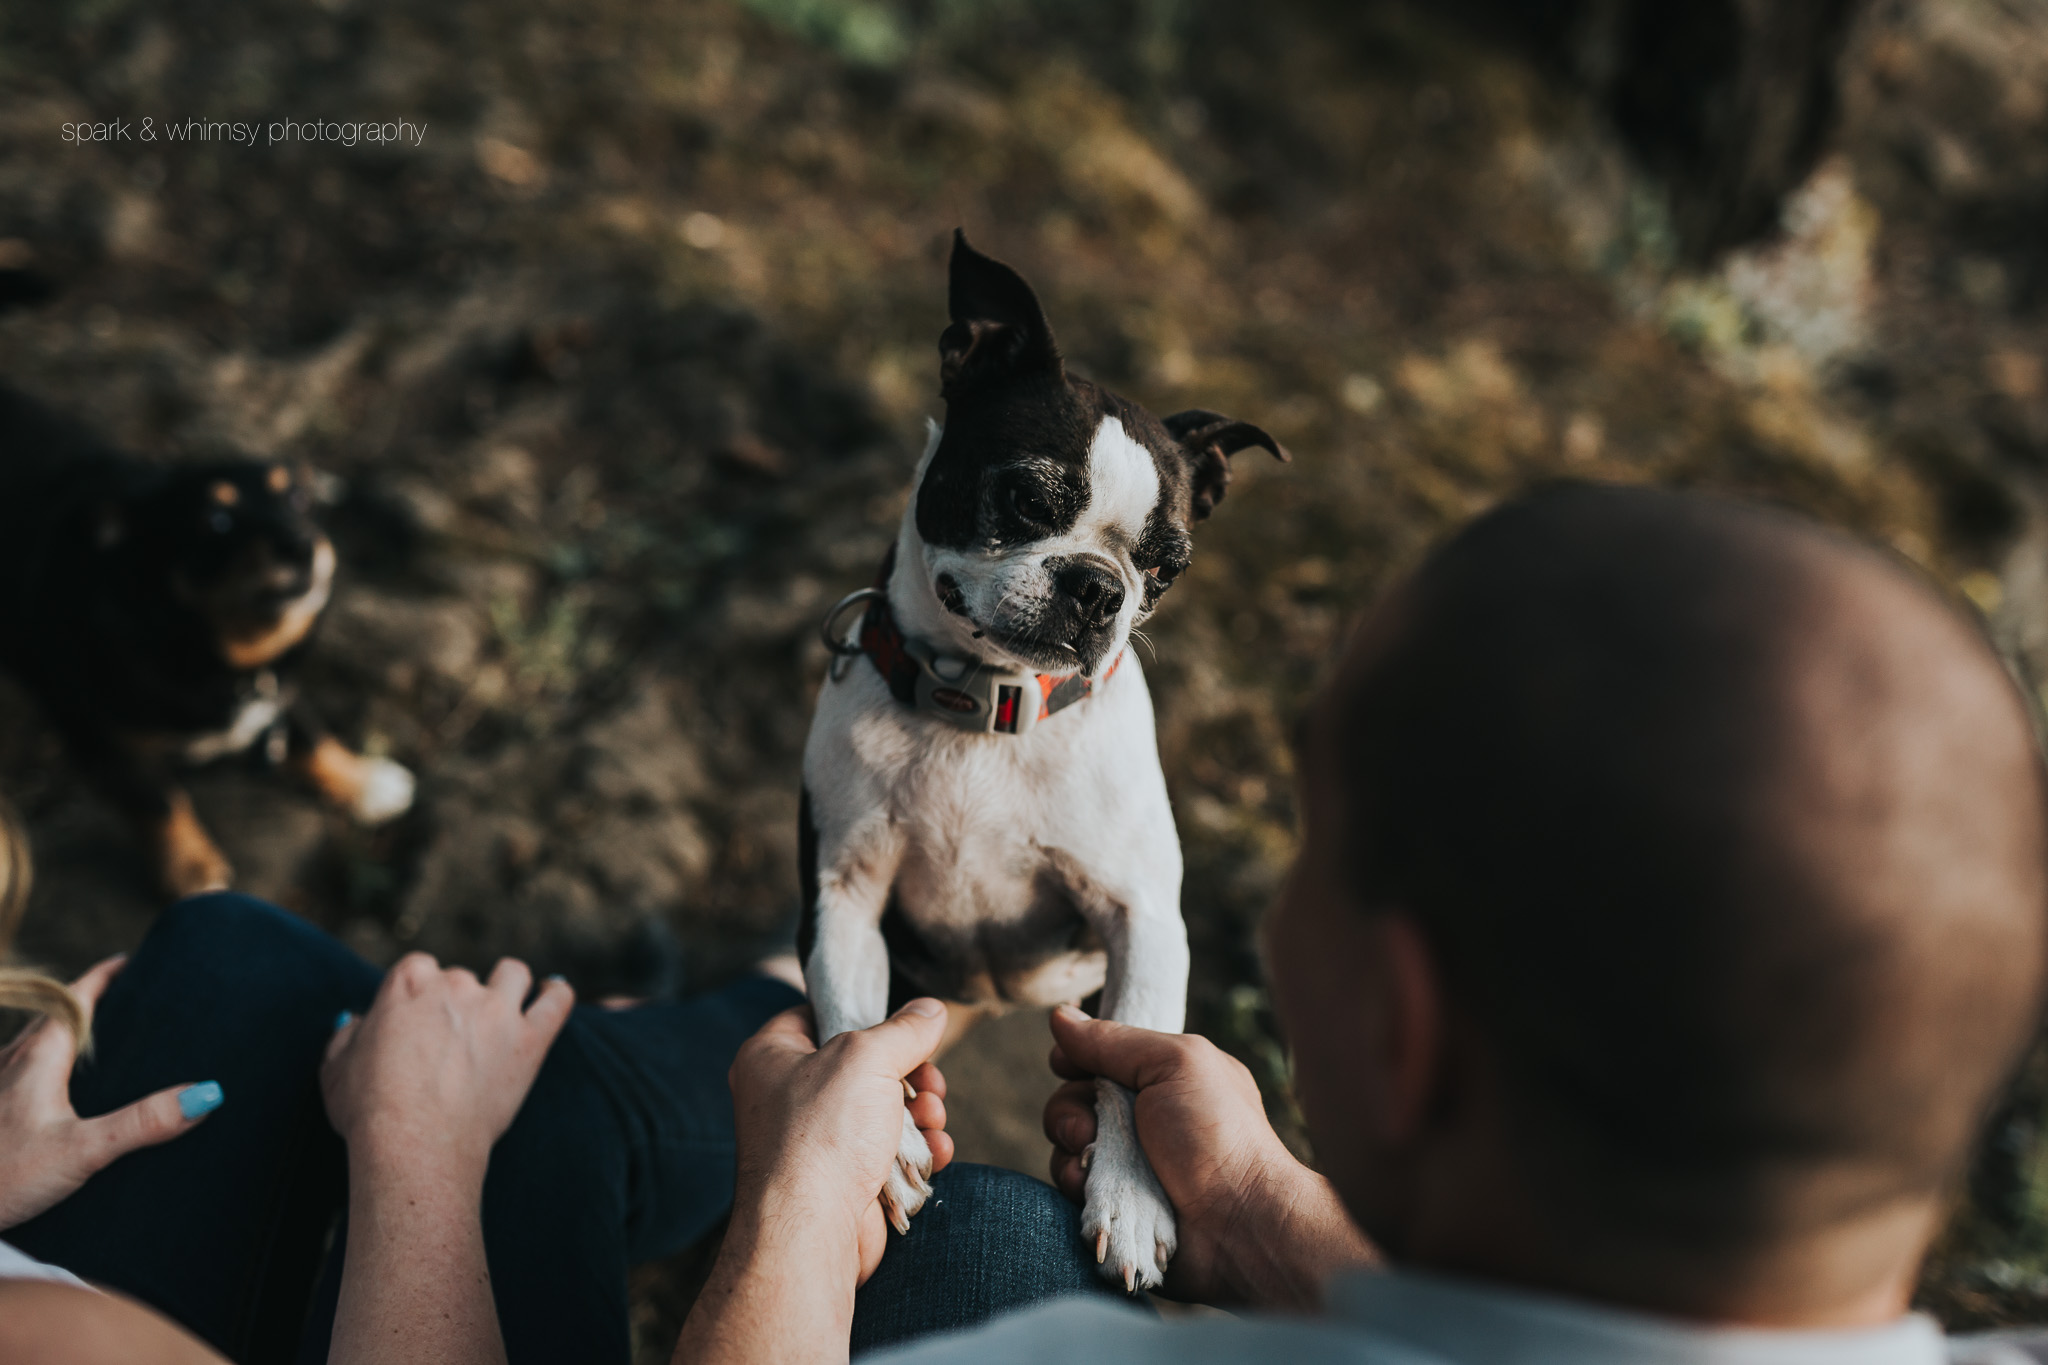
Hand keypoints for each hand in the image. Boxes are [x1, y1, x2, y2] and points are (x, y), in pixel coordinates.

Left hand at [0, 956, 221, 1229]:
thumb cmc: (0, 1177)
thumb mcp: (81, 1150)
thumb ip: (143, 1122)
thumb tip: (207, 1093)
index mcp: (40, 1054)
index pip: (79, 995)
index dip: (109, 974)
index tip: (137, 959)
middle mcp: (15, 1061)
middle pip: (63, 1019)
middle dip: (100, 1007)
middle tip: (141, 1004)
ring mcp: (0, 1088)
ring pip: (42, 1048)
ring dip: (76, 1041)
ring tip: (114, 1051)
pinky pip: (29, 1077)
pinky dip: (58, 1073)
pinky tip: (71, 1104)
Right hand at [321, 953, 572, 1181]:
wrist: (415, 1144)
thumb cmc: (370, 1112)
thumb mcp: (335, 1069)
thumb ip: (347, 1036)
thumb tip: (358, 1020)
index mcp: (408, 983)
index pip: (418, 968)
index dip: (416, 995)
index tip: (414, 1023)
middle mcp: (456, 985)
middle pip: (462, 978)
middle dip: (456, 1003)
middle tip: (450, 1043)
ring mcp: (498, 1009)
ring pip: (513, 974)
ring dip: (507, 987)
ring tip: (501, 1011)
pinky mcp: (531, 1039)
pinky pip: (557, 1001)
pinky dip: (557, 994)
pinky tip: (553, 993)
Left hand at [727, 1001, 951, 1286]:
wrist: (811, 1232)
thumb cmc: (820, 1137)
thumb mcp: (868, 1057)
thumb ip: (904, 1029)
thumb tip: (930, 1010)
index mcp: (771, 1056)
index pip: (819, 1015)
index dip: (864, 1016)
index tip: (901, 1027)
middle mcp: (787, 1098)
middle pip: (863, 1066)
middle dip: (910, 1073)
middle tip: (929, 1081)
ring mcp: (815, 1142)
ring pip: (882, 1111)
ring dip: (921, 1113)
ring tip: (932, 1118)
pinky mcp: (842, 1180)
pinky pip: (888, 1153)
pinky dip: (917, 1151)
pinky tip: (935, 1150)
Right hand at [1044, 1005, 1375, 1307]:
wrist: (1239, 1225)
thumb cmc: (1216, 1136)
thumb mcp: (1173, 1065)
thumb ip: (1115, 1041)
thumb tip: (1061, 1014)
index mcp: (1165, 1076)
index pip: (1102, 1056)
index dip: (1076, 1059)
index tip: (1066, 1065)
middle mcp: (1144, 1116)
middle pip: (1076, 1099)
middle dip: (1068, 1111)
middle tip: (1087, 1132)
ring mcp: (1130, 1162)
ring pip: (1069, 1145)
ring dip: (1069, 1152)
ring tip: (1089, 1169)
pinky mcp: (1118, 1202)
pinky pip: (1075, 1186)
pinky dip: (1074, 1185)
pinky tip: (1087, 1193)